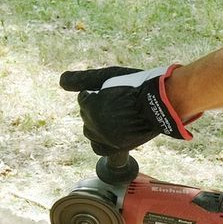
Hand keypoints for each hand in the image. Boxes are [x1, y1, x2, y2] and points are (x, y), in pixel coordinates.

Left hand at [60, 65, 194, 155]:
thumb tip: (61, 81)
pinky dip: (101, 140)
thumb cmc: (136, 85)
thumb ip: (83, 79)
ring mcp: (107, 137)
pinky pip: (99, 148)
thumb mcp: (108, 75)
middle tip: (117, 101)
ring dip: (99, 124)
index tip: (114, 90)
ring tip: (117, 115)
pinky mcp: (117, 147)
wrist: (162, 103)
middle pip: (87, 115)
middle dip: (97, 108)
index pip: (84, 99)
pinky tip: (110, 132)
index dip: (98, 93)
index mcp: (92, 105)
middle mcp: (96, 124)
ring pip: (91, 131)